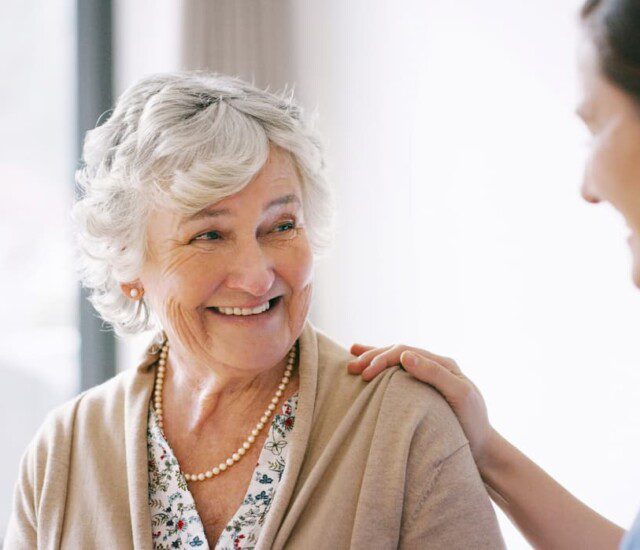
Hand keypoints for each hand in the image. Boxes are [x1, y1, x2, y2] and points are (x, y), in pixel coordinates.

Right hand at [347, 343, 496, 466]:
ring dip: (373, 359)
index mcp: (442, 363)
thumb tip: (405, 356)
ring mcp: (428, 378)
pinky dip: (381, 369)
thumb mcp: (459, 396)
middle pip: (397, 353)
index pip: (405, 351)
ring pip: (395, 361)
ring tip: (351, 359)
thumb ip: (434, 373)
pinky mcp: (422, 392)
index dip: (382, 359)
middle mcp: (434, 366)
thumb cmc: (472, 424)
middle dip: (373, 357)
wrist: (482, 450)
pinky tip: (368, 367)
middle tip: (352, 368)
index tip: (365, 374)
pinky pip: (398, 374)